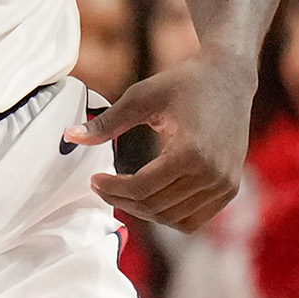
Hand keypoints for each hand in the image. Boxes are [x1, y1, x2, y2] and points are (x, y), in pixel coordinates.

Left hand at [63, 48, 255, 231]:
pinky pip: (194, 219)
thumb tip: (69, 136)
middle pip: (157, 207)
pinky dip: (169, 216)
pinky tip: (149, 197)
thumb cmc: (182, 83)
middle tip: (101, 187)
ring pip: (175, 219)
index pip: (143, 188)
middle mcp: (212, 175)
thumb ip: (106, 122)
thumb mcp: (141, 97)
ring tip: (122, 193)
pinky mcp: (230, 188)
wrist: (229, 77)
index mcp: (191, 152)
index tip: (93, 178)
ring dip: (144, 212)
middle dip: (123, 201)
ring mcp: (225, 185)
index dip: (112, 188)